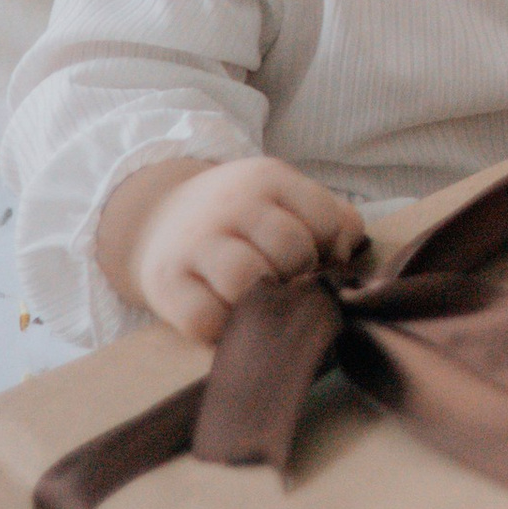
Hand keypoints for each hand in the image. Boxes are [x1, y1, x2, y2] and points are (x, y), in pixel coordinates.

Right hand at [113, 155, 367, 344]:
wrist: (161, 219)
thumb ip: (331, 218)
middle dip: (298, 275)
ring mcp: (194, 242)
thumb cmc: (241, 216)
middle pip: (290, 249)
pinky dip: (223, 330)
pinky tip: (227, 319)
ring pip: (246, 281)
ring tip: (258, 301)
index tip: (315, 258)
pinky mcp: (165, 283)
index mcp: (268, 178)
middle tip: (285, 282)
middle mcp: (230, 204)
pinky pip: (205, 319)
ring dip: (261, 303)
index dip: (329, 248)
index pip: (326, 219)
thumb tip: (346, 256)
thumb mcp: (284, 197)